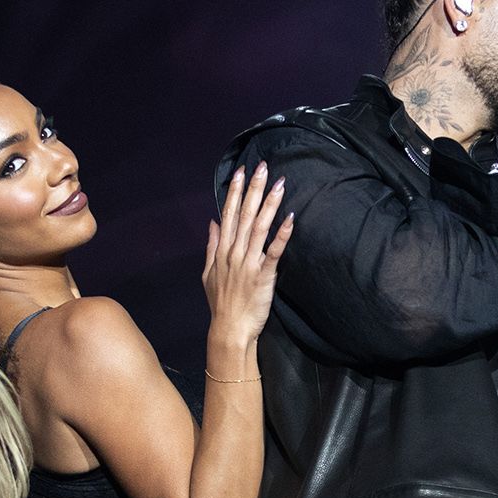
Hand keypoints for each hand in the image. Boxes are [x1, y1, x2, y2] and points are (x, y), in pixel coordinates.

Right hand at [203, 163, 292, 343]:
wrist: (229, 330)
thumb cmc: (221, 304)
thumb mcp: (208, 273)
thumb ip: (211, 246)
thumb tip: (212, 222)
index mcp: (223, 250)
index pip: (228, 213)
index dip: (235, 191)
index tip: (241, 171)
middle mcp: (234, 253)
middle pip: (244, 214)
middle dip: (254, 189)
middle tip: (263, 166)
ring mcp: (248, 264)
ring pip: (259, 227)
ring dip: (269, 204)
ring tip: (280, 184)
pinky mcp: (263, 276)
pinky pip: (273, 251)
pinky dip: (282, 234)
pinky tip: (290, 218)